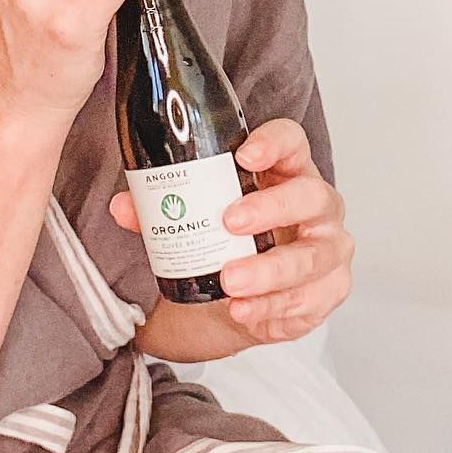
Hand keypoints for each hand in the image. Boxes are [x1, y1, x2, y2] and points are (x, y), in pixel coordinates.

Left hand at [110, 118, 353, 343]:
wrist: (239, 297)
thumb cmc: (229, 241)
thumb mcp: (198, 218)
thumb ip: (161, 210)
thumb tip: (123, 206)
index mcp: (287, 171)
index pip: (292, 142)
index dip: (274, 143)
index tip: (244, 155)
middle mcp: (317, 205)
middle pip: (310, 196)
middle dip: (272, 208)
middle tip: (229, 222)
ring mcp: (328, 248)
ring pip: (313, 255)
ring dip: (269, 270)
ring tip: (230, 280)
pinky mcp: (328, 290)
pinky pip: (308, 300)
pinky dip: (272, 307)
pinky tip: (242, 310)